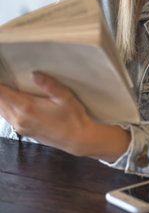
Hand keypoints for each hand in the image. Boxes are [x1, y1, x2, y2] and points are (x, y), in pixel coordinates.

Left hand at [0, 72, 130, 160]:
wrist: (77, 139)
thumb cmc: (73, 117)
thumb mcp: (65, 97)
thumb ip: (49, 85)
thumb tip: (34, 73)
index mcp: (27, 108)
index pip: (2, 93)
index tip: (1, 73)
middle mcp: (20, 119)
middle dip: (0, 88)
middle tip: (3, 76)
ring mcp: (20, 127)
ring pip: (1, 110)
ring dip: (1, 98)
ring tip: (5, 86)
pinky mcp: (23, 131)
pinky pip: (7, 116)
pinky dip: (4, 106)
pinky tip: (11, 100)